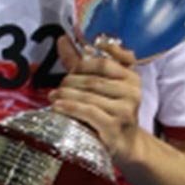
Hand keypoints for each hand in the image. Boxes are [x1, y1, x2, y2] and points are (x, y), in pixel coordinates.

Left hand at [50, 36, 141, 163]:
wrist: (126, 145)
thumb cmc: (111, 111)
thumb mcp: (103, 85)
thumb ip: (84, 63)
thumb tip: (63, 39)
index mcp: (132, 77)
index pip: (103, 63)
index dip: (82, 64)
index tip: (71, 69)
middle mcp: (132, 92)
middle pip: (92, 80)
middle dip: (70, 83)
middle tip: (57, 88)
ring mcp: (124, 111)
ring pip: (88, 96)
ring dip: (65, 96)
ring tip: (53, 97)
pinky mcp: (114, 127)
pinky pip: (88, 112)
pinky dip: (70, 108)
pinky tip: (57, 107)